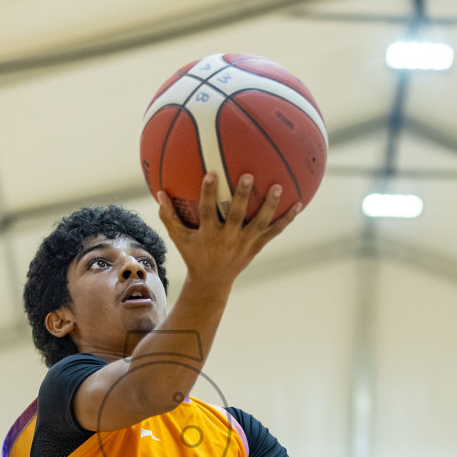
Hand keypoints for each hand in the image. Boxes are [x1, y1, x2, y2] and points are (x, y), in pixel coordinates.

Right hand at [155, 173, 301, 292]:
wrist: (213, 281)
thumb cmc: (194, 254)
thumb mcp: (179, 238)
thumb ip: (169, 216)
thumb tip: (158, 192)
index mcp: (208, 235)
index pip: (207, 212)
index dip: (209, 194)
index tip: (211, 174)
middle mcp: (228, 238)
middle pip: (236, 215)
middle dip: (242, 196)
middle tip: (248, 175)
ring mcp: (245, 243)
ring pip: (260, 223)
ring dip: (270, 206)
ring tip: (279, 187)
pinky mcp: (257, 246)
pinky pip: (274, 231)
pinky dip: (287, 219)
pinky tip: (299, 204)